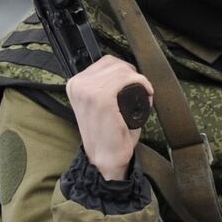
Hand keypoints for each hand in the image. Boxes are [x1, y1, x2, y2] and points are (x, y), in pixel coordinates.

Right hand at [65, 56, 152, 181]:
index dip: (124, 71)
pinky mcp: (101, 99)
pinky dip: (142, 83)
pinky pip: (126, 79)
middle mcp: (77, 85)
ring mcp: (88, 91)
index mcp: (75, 84)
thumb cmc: (108, 134)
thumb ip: (103, 86)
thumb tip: (123, 69)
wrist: (106, 159)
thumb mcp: (99, 104)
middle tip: (141, 92)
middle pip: (114, 64)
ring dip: (139, 81)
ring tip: (144, 97)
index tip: (134, 84)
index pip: (105, 62)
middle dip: (132, 75)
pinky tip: (147, 95)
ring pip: (122, 70)